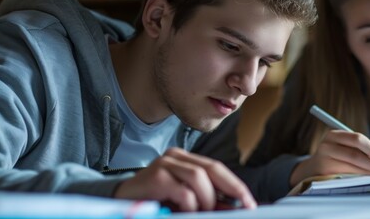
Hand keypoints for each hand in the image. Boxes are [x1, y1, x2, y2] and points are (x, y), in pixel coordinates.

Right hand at [113, 148, 255, 211]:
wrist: (119, 203)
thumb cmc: (155, 203)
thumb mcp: (185, 202)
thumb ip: (208, 201)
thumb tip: (235, 207)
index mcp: (184, 160)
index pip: (217, 168)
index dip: (236, 185)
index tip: (250, 203)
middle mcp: (174, 157)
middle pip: (212, 169)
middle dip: (232, 189)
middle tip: (242, 208)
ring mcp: (163, 164)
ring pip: (199, 178)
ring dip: (206, 200)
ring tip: (201, 212)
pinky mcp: (155, 177)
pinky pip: (184, 191)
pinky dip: (189, 205)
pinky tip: (181, 211)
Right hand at [290, 130, 369, 185]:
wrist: (313, 169)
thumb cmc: (335, 156)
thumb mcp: (345, 146)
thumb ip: (362, 147)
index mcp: (334, 135)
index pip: (356, 139)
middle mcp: (327, 145)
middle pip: (353, 153)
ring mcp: (324, 159)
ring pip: (351, 165)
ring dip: (368, 170)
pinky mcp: (324, 172)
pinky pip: (346, 175)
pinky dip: (359, 176)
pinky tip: (367, 177)